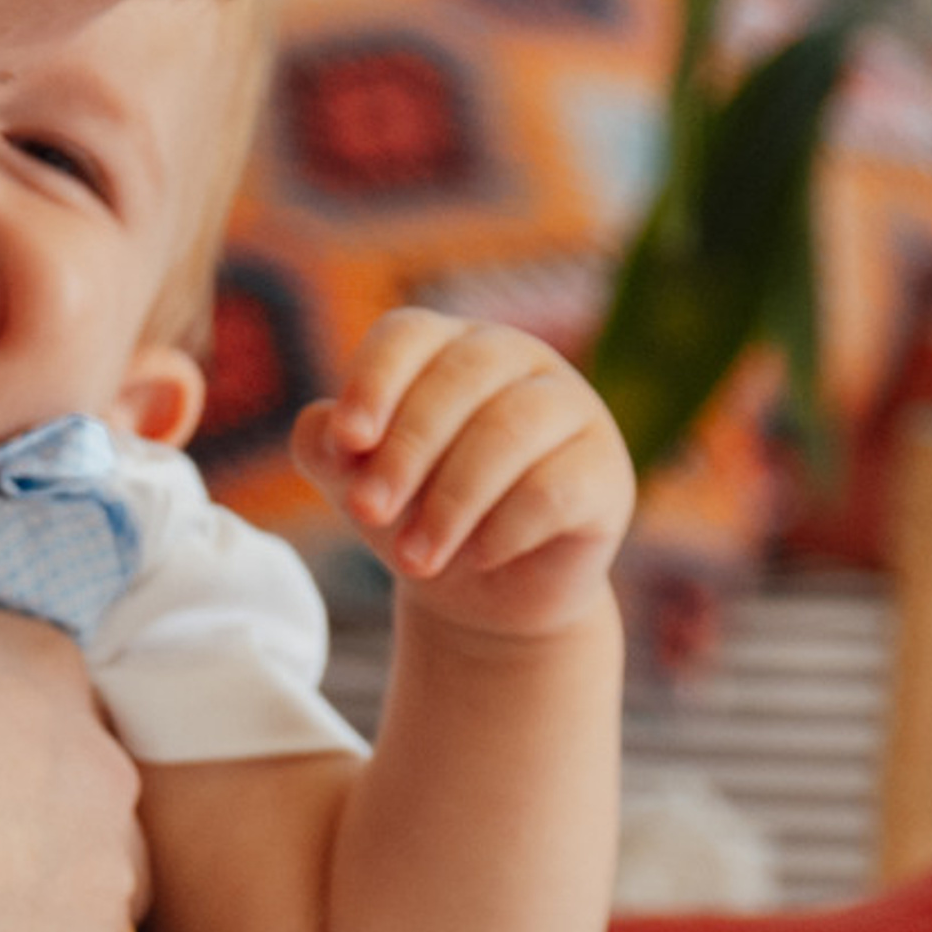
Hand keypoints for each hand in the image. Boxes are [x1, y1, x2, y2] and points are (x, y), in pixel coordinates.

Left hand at [293, 312, 633, 642]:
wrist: (486, 596)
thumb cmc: (416, 516)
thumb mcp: (359, 484)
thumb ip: (327, 449)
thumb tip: (326, 428)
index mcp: (446, 347)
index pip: (407, 335)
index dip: (373, 381)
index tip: (347, 441)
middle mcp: (514, 360)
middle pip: (459, 378)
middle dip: (406, 451)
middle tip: (367, 515)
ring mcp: (571, 408)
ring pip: (510, 429)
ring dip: (451, 500)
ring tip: (414, 559)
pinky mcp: (605, 470)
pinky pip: (556, 487)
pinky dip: (506, 527)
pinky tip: (478, 557)